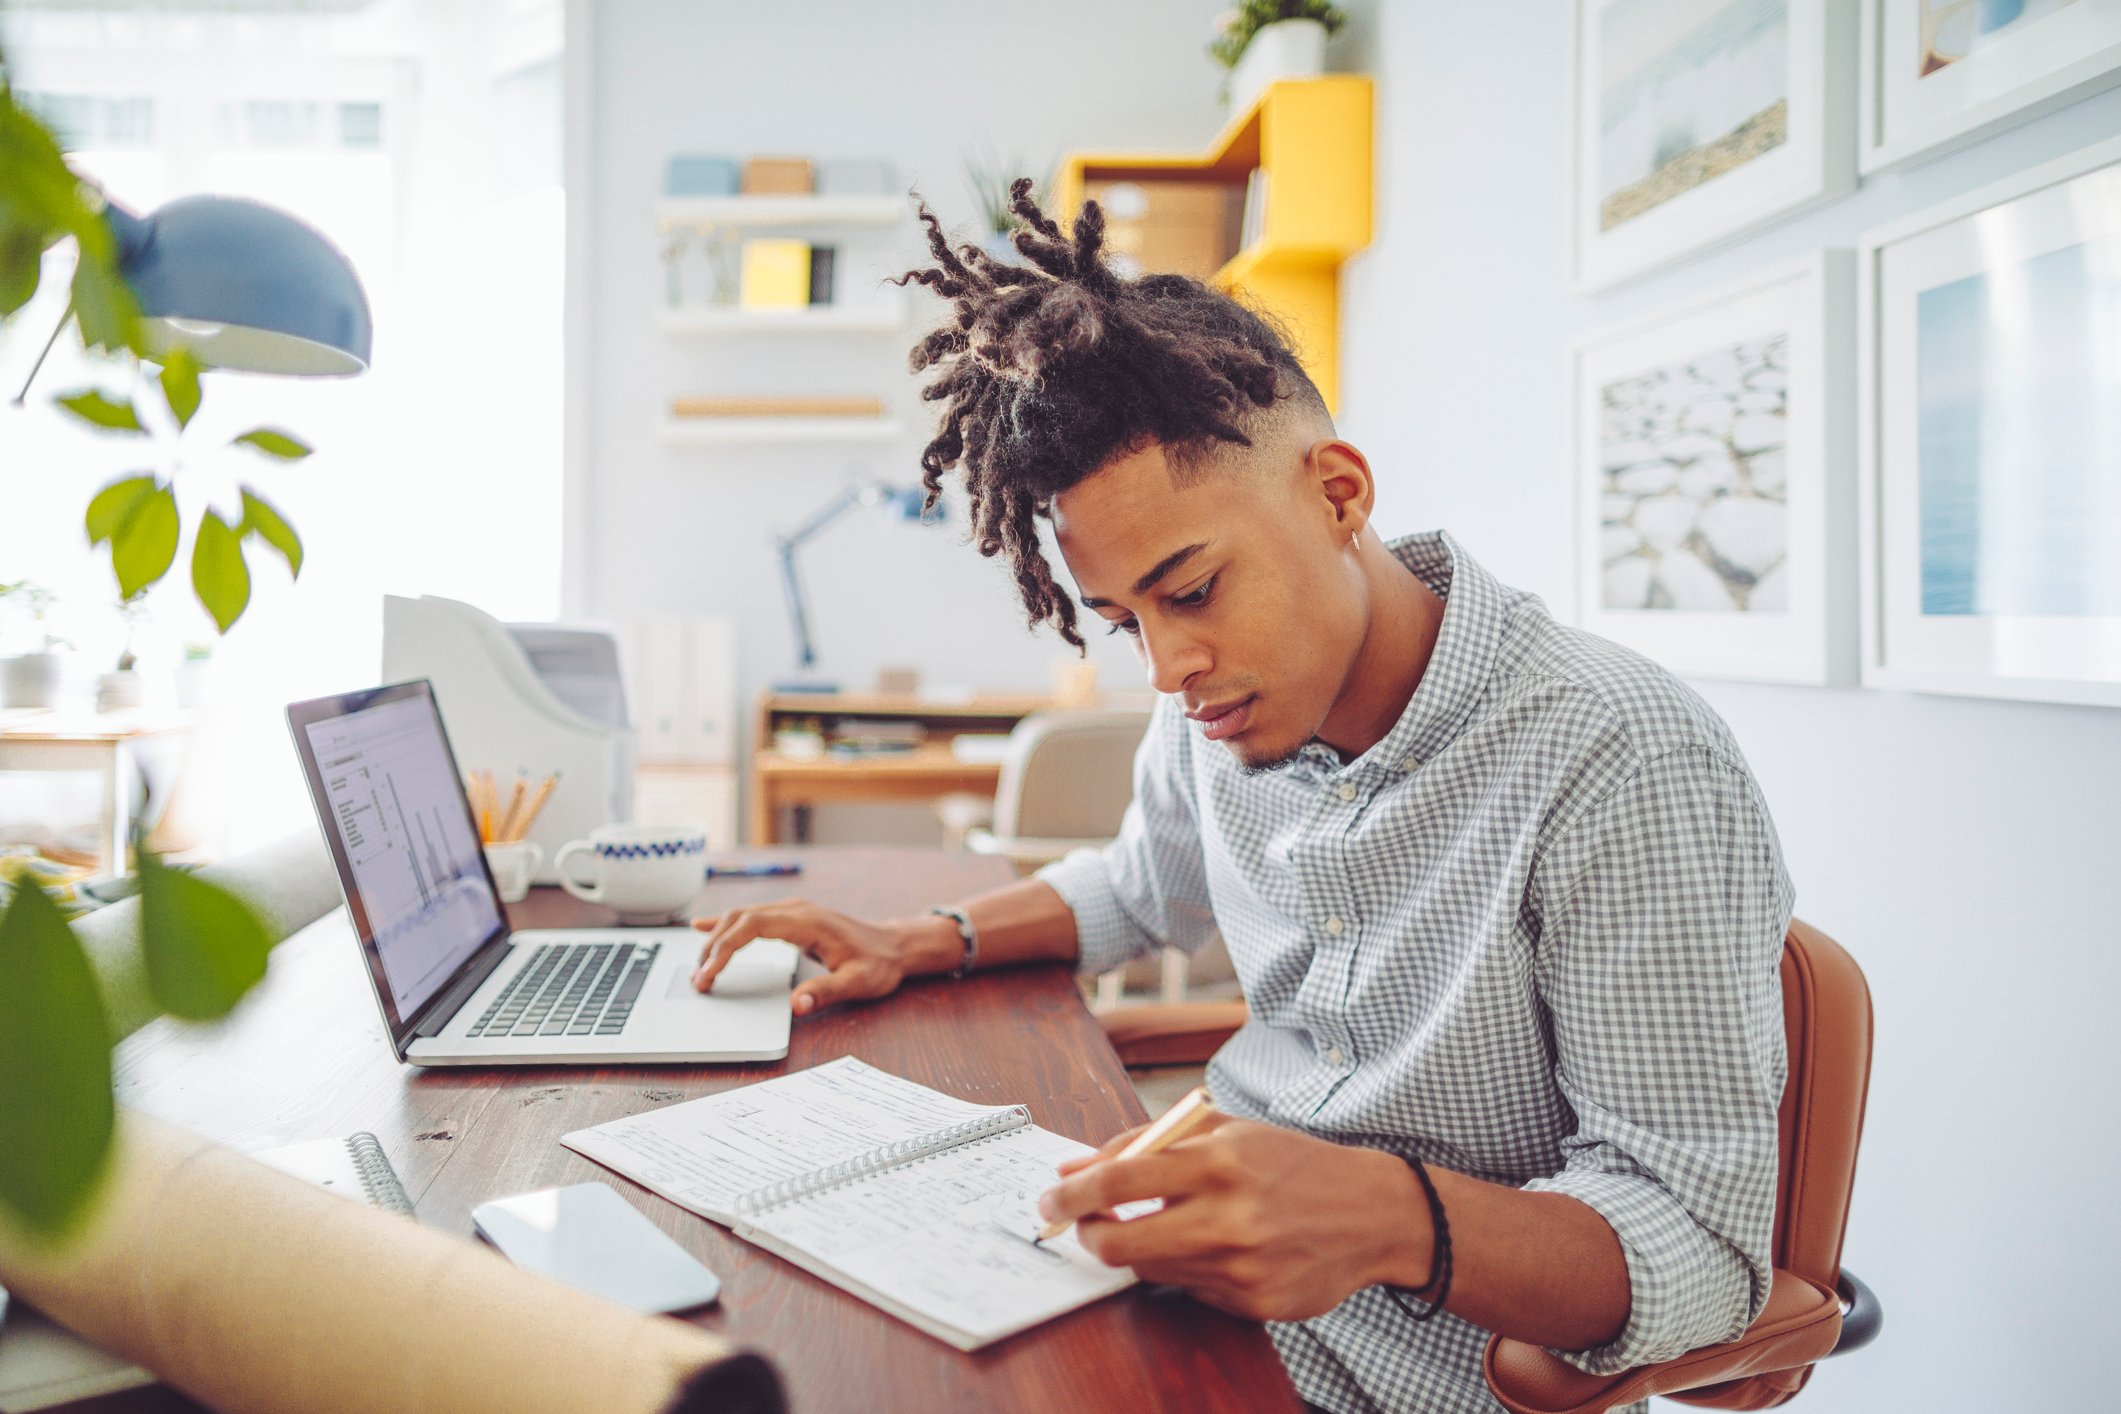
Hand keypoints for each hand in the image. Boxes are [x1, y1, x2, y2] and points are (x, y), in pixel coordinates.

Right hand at [690, 899, 954, 1014]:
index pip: (752, 926)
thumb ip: (826, 992)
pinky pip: (751, 917)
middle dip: (713, 947)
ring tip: (699, 967)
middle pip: (739, 918)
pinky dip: (725, 924)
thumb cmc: (879, 964)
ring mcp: (793, 911)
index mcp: (807, 921)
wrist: (895, 946)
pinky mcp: (792, 918)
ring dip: (717, 938)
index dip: (725, 948)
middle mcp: (796, 910)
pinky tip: (703, 927)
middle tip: (698, 980)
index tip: (709, 973)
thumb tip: (796, 1005)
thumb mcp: (857, 982)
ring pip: (742, 915)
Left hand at [1038, 1116, 1427, 1322]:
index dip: (1074, 1193)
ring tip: (1168, 1224)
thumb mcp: (1225, 1132)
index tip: (1050, 1198)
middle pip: (1121, 1242)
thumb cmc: (1290, 1163)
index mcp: (1218, 1162)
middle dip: (1089, 1235)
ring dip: (1141, 1248)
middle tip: (1084, 1224)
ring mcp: (1241, 1268)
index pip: (1120, 1178)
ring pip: (1151, 1268)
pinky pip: (1190, 1290)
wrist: (1372, 1213)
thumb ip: (1147, 1144)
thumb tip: (1074, 1169)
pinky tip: (1218, 1249)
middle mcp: (1228, 1218)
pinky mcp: (1254, 1304)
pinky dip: (1187, 1269)